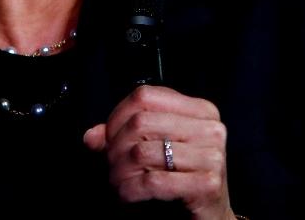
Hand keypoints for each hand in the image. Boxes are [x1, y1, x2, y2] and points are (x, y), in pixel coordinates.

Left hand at [83, 85, 235, 219]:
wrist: (212, 214)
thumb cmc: (183, 177)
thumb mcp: (156, 149)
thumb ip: (123, 137)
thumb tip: (91, 136)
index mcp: (200, 110)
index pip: (145, 96)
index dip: (117, 116)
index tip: (107, 137)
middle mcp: (211, 128)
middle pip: (140, 123)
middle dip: (115, 147)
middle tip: (110, 165)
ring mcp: (212, 156)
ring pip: (142, 152)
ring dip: (120, 171)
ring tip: (117, 181)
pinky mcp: (208, 184)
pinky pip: (153, 181)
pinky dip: (131, 190)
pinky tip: (127, 194)